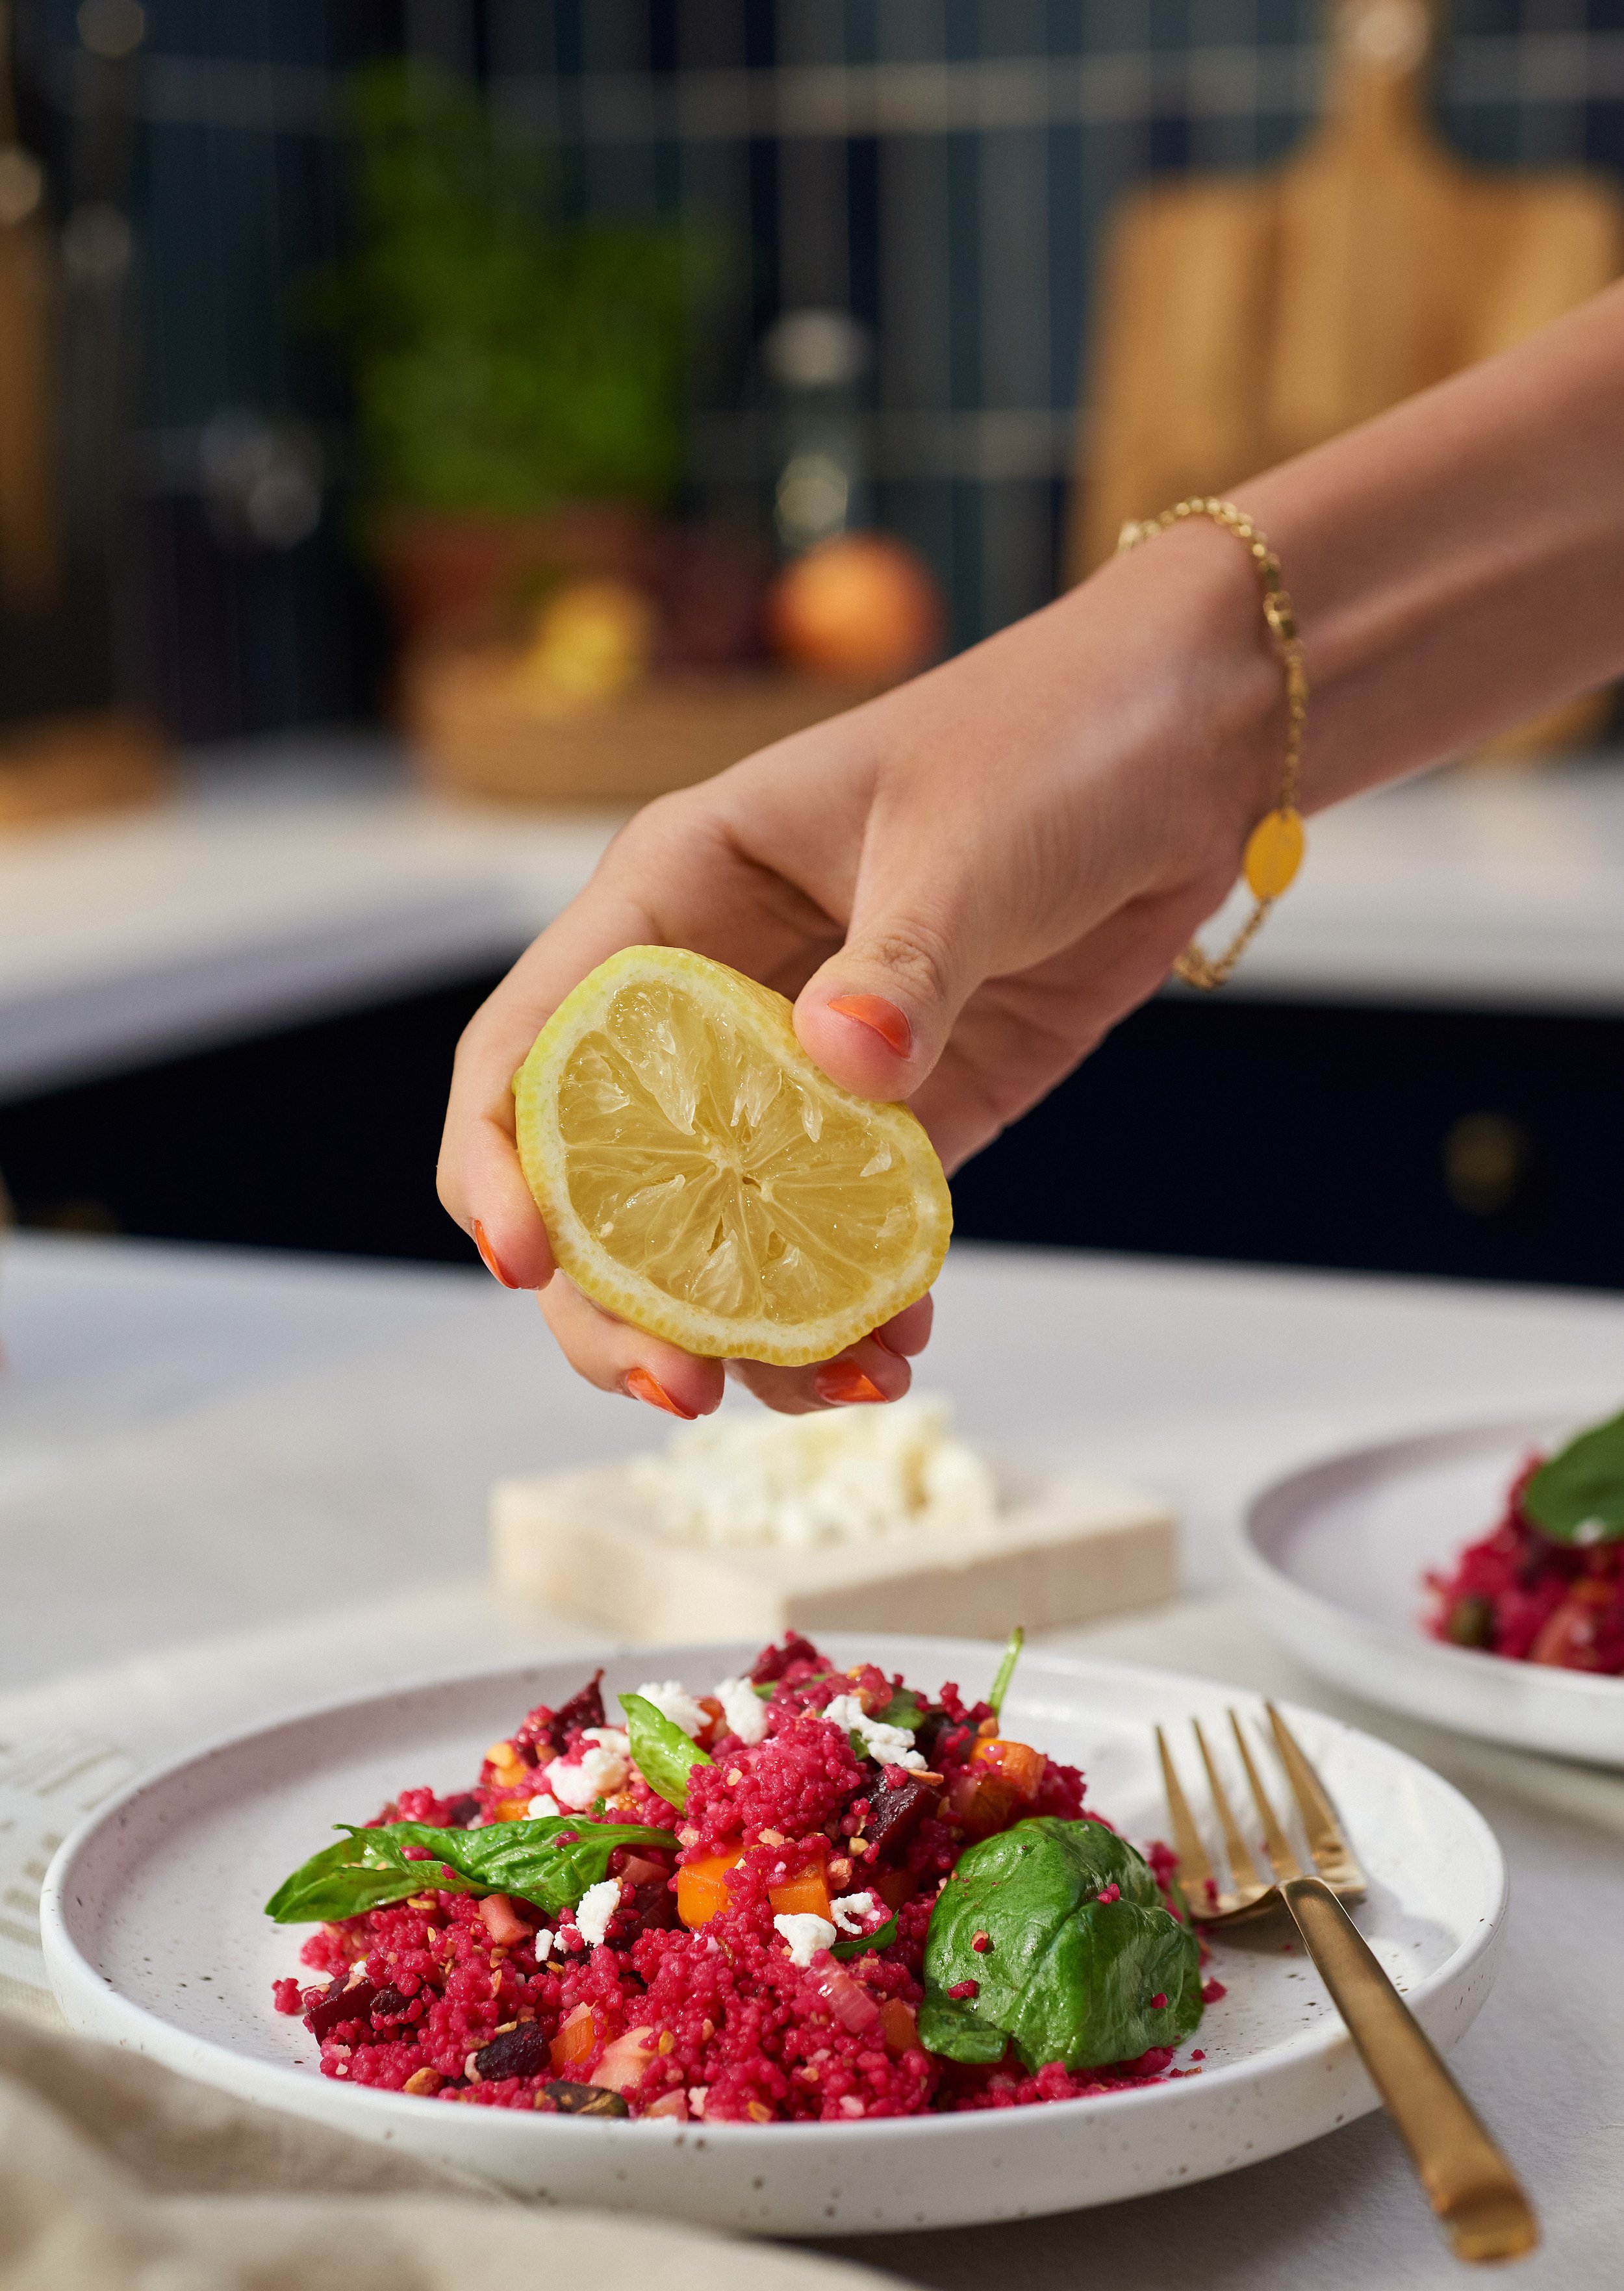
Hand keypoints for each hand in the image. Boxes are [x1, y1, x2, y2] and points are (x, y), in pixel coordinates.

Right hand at [438, 521, 1279, 1415]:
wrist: (1193, 741)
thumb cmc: (1053, 736)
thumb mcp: (962, 836)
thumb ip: (900, 958)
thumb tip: (842, 1065)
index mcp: (675, 892)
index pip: (535, 1044)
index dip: (501, 1159)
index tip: (523, 1261)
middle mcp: (717, 993)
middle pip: (609, 1179)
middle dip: (624, 1300)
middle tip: (683, 1392)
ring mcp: (807, 1068)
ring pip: (725, 1232)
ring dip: (750, 1332)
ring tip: (824, 1395)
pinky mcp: (905, 1117)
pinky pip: (849, 1237)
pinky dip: (859, 1307)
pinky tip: (896, 1353)